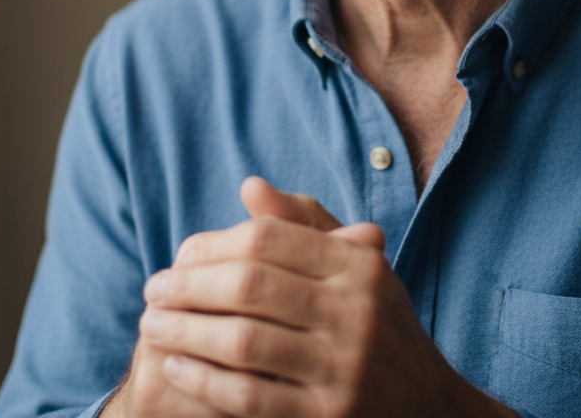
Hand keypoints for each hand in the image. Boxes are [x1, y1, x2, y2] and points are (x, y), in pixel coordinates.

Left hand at [139, 177, 512, 416]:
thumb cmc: (375, 324)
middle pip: (250, 285)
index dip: (214, 243)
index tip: (178, 254)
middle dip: (189, 286)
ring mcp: (344, 370)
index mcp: (359, 265)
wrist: (428, 409)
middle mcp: (356, 312)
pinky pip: (249, 398)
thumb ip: (302, 225)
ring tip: (152, 326)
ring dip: (185, 332)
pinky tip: (176, 368)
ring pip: (244, 342)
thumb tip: (249, 185)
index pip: (269, 239)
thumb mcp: (353, 267)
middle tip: (152, 289)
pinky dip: (204, 381)